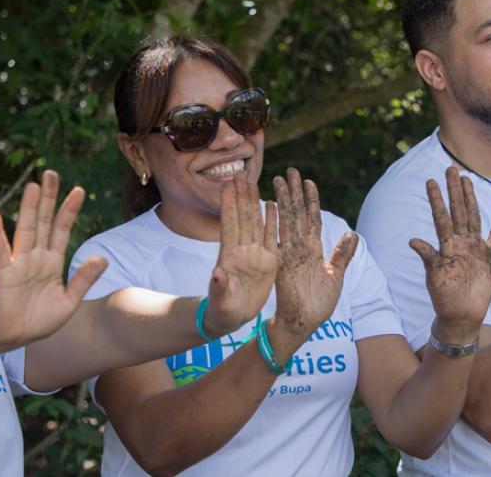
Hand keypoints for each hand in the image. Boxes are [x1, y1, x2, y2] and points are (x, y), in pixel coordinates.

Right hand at [0, 170, 107, 348]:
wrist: (15, 338)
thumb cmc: (41, 320)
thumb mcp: (69, 301)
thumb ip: (84, 279)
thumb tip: (103, 257)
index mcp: (53, 261)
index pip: (62, 230)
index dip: (69, 210)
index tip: (79, 190)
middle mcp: (36, 257)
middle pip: (43, 221)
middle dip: (48, 198)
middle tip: (51, 173)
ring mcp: (19, 263)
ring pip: (25, 230)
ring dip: (28, 208)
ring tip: (33, 186)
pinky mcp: (4, 273)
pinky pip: (0, 250)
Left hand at [204, 177, 278, 335]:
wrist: (231, 317)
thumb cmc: (222, 309)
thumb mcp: (221, 299)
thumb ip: (220, 286)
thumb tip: (217, 274)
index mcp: (230, 256)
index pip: (229, 225)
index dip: (228, 205)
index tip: (226, 185)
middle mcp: (242, 250)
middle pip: (242, 217)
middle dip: (240, 195)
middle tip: (239, 173)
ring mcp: (254, 254)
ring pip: (255, 222)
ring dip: (253, 202)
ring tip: (252, 181)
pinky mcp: (267, 261)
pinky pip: (270, 236)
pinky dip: (271, 220)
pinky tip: (273, 204)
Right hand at [272, 168, 355, 336]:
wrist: (304, 322)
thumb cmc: (319, 303)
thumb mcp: (336, 275)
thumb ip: (343, 255)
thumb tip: (353, 235)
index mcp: (313, 249)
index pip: (312, 219)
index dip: (311, 200)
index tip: (308, 181)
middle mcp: (300, 247)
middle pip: (297, 213)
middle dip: (294, 192)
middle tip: (290, 171)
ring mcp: (290, 252)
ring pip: (287, 219)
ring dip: (283, 199)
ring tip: (278, 179)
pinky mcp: (282, 261)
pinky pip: (278, 237)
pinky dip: (275, 221)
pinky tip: (270, 205)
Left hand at [409, 167, 490, 343]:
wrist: (462, 315)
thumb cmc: (444, 297)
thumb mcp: (434, 277)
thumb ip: (428, 257)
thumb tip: (413, 241)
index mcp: (446, 246)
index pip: (441, 217)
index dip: (436, 200)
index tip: (430, 181)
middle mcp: (461, 242)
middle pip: (459, 210)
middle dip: (454, 190)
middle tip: (451, 168)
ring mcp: (476, 248)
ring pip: (474, 217)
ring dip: (471, 199)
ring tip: (467, 180)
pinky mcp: (490, 257)